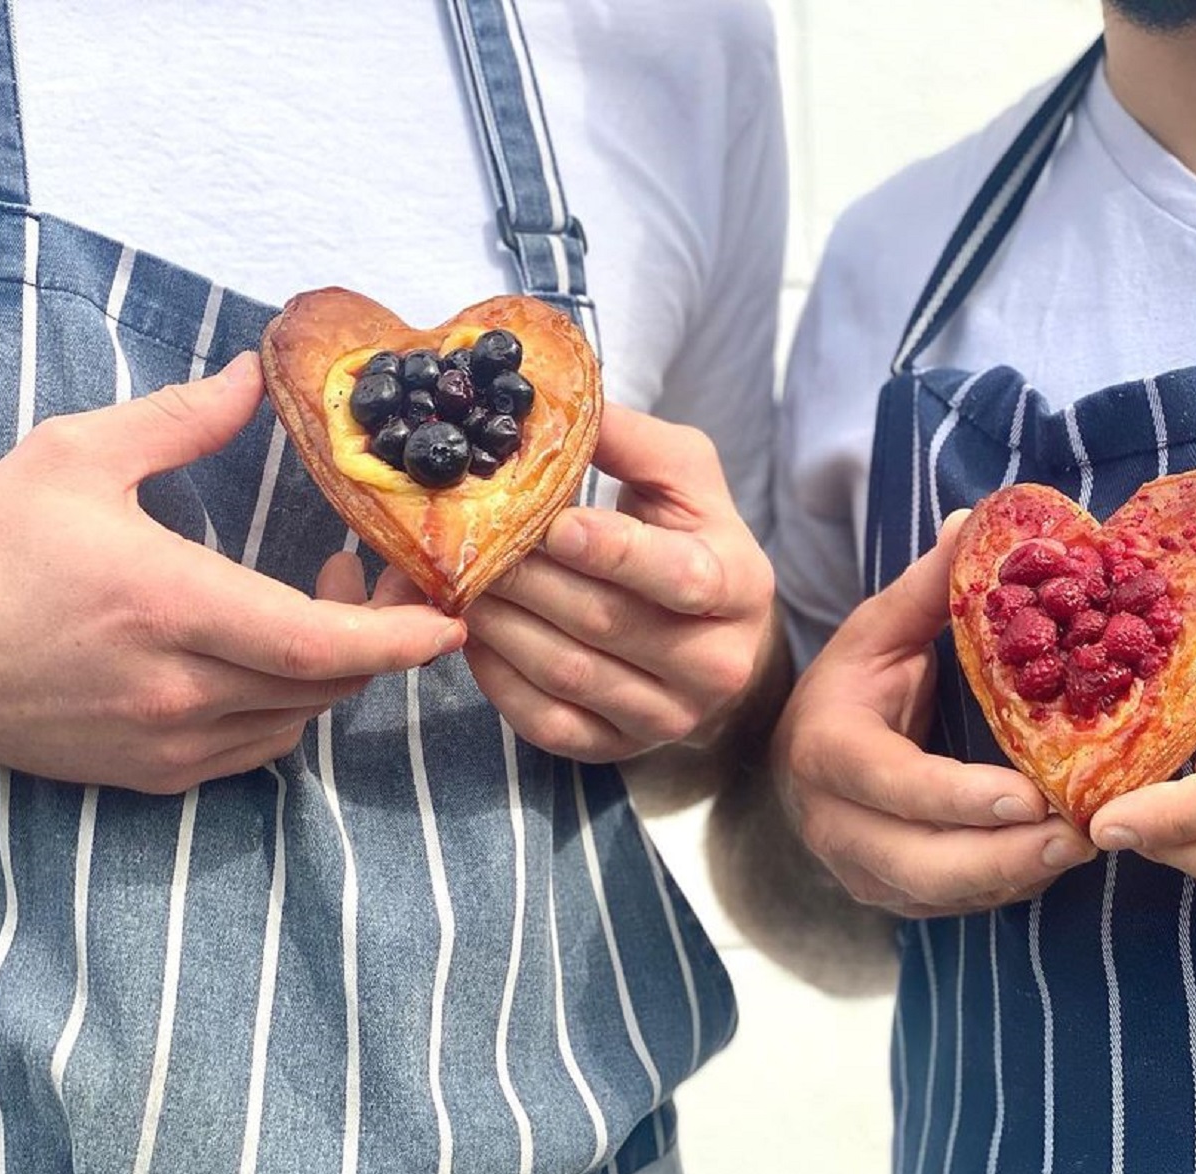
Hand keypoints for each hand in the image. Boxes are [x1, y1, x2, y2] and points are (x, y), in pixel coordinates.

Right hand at [0, 352, 464, 793]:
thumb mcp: (74, 458)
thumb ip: (181, 420)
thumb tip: (256, 375)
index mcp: (168, 605)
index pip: (319, 644)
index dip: (398, 639)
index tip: (451, 621)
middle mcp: (179, 688)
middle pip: (328, 681)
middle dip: (377, 636)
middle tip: (373, 575)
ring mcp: (167, 742)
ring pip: (300, 716)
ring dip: (332, 667)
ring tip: (318, 603)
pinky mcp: (152, 774)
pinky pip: (259, 747)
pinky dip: (289, 705)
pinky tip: (269, 657)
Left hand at [453, 404, 774, 761]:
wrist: (718, 642)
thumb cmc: (692, 541)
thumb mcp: (683, 478)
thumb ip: (626, 439)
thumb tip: (548, 403)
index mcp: (739, 586)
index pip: (680, 576)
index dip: (615, 551)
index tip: (556, 524)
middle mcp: (715, 664)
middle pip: (605, 622)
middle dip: (528, 578)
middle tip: (466, 541)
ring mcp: (668, 717)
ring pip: (568, 674)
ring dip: (500, 624)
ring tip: (455, 580)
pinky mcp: (620, 749)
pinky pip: (548, 723)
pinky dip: (497, 679)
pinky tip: (472, 634)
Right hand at [773, 514, 1095, 918]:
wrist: (799, 758)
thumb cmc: (849, 687)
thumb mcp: (876, 631)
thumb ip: (926, 588)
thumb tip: (977, 522)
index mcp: (827, 750)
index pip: (892, 784)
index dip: (958, 797)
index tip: (1030, 796)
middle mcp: (835, 823)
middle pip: (920, 863)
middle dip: (1003, 858)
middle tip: (1079, 835)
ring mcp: (861, 871)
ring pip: (941, 895)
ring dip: (1015, 877)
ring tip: (1084, 846)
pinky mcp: (892, 898)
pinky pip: (955, 905)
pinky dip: (1008, 886)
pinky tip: (1056, 858)